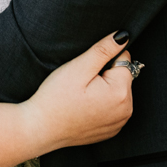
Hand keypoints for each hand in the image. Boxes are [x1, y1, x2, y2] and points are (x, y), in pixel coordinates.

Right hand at [19, 32, 137, 153]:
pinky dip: (101, 104)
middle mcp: (126, 110)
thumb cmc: (56, 98)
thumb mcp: (78, 67)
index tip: (86, 72)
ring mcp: (119, 123)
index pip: (123, 59)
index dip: (102, 60)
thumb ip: (103, 50)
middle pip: (122, 76)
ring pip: (117, 92)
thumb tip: (123, 36)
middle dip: (104, 74)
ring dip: (103, 89)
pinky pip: (112, 108)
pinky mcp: (111, 130)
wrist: (40, 129)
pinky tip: (83, 108)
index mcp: (121, 93)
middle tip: (81, 84)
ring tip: (80, 96)